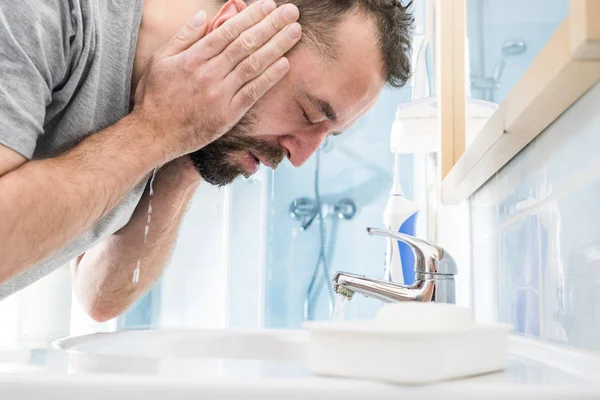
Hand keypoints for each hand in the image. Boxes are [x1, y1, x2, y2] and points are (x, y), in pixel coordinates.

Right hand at [133, 0, 301, 163]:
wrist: (154, 134)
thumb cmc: (155, 96)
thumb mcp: (160, 59)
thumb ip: (184, 36)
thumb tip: (204, 15)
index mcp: (193, 58)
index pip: (228, 31)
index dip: (251, 17)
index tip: (268, 6)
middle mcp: (209, 74)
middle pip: (246, 44)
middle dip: (271, 25)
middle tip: (291, 12)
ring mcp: (220, 95)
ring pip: (253, 65)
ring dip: (277, 46)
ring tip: (295, 32)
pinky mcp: (228, 114)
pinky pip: (253, 92)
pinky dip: (269, 78)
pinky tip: (285, 64)